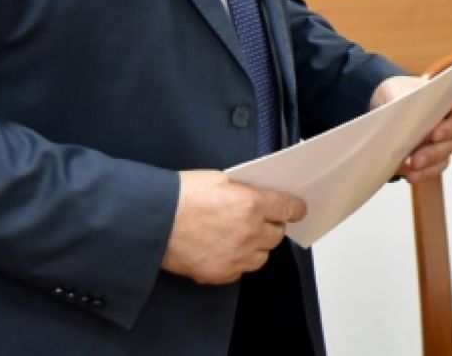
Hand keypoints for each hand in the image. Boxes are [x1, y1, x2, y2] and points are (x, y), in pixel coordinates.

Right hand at [160, 170, 305, 283]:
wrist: (153, 221)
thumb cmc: (180, 196)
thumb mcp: (218, 178)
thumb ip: (244, 189)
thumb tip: (258, 195)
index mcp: (251, 204)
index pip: (288, 208)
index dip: (294, 208)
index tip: (297, 210)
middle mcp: (249, 232)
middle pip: (277, 235)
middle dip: (271, 226)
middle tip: (259, 220)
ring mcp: (236, 256)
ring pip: (262, 256)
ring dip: (256, 246)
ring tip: (240, 236)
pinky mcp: (221, 273)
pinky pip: (241, 270)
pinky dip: (237, 261)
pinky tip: (224, 249)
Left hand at [371, 75, 451, 183]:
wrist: (386, 105)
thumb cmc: (397, 93)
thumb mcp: (396, 91)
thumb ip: (401, 101)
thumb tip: (401, 120)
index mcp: (449, 103)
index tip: (433, 134)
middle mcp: (450, 124)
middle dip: (433, 152)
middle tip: (415, 159)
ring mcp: (442, 143)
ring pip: (443, 158)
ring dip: (427, 166)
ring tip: (409, 169)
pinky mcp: (431, 158)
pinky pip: (432, 169)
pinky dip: (421, 173)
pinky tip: (409, 175)